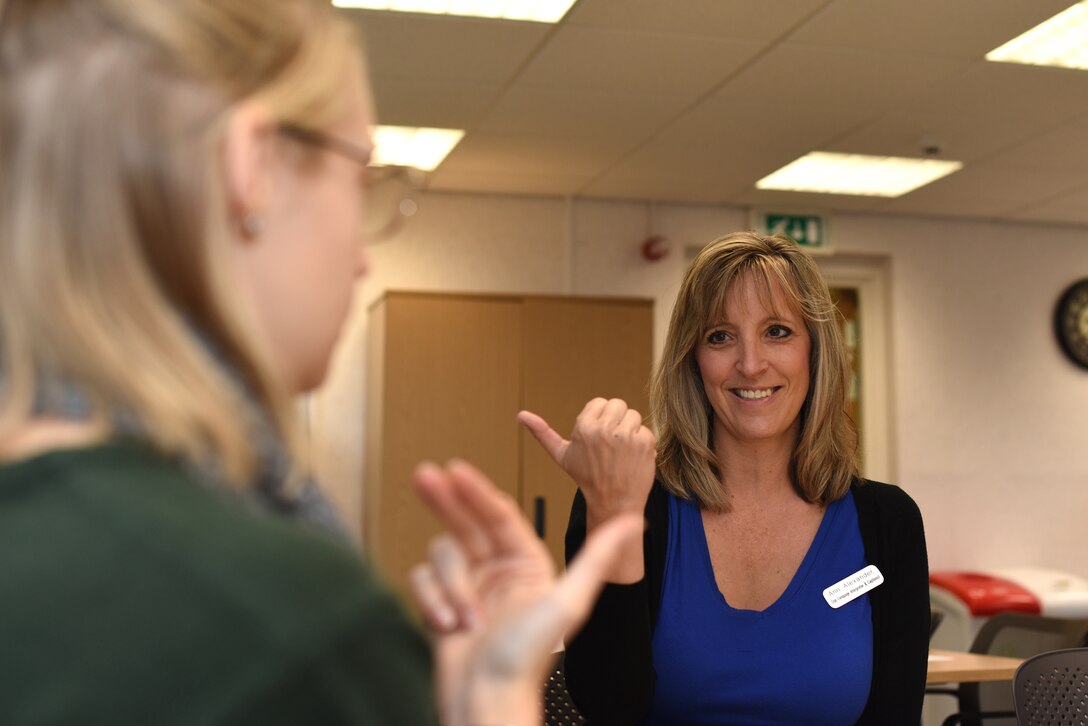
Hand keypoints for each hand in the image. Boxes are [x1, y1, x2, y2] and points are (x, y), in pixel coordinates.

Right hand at [408, 459, 642, 725]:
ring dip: (449, 586)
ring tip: (464, 618)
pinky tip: (449, 626)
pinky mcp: (442, 603)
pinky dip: (431, 602)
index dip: (476, 491)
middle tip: (423, 475)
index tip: (455, 470)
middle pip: (465, 522)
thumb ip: (597, 558)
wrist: (488, 702)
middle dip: (444, 501)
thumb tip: (634, 522)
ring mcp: (468, 586)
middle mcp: (497, 570)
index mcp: (527, 563)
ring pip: (442, 554)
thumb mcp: (567, 603)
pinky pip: (423, 580)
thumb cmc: (527, 658)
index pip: (498, 515)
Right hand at [518, 398, 655, 521]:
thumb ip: (542, 433)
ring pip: (633, 416)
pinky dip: (643, 443)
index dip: (600, 419)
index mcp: (584, 427)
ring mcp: (626, 435)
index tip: (598, 439)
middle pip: (618, 405)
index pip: (600, 402)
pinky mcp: (644, 443)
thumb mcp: (561, 455)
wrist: (613, 503)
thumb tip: (520, 415)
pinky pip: (646, 430)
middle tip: (611, 445)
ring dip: (630, 431)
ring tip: (622, 452)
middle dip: (616, 421)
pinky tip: (633, 458)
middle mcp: (605, 428)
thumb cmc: (587, 478)